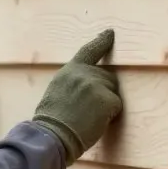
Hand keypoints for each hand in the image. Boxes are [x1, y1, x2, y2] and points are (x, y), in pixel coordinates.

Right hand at [32, 29, 121, 165]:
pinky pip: (116, 106)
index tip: (109, 33)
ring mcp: (96, 84)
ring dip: (105, 104)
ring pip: (113, 92)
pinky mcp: (108, 98)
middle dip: (103, 91)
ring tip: (87, 116)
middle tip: (86, 109)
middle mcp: (83, 73)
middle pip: (108, 77)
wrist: (52, 135)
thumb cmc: (51, 120)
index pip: (88, 51)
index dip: (101, 41)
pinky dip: (109, 116)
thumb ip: (73, 82)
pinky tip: (94, 121)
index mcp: (69, 71)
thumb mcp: (56, 92)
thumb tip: (91, 84)